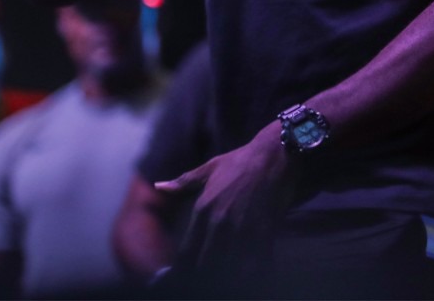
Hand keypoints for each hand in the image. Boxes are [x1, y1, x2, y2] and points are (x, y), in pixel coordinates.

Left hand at [154, 122, 295, 278]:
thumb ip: (183, 183)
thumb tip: (158, 187)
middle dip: (205, 277)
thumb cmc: (241, 161)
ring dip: (228, 277)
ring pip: (229, 268)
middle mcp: (219, 222)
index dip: (184, 271)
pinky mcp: (264, 232)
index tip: (184, 279)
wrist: (275, 154)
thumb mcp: (209, 169)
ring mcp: (242, 229)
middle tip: (207, 281)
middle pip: (205, 265)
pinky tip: (253, 274)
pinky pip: (256, 264)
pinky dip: (253, 272)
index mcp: (203, 209)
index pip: (187, 252)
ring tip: (228, 280)